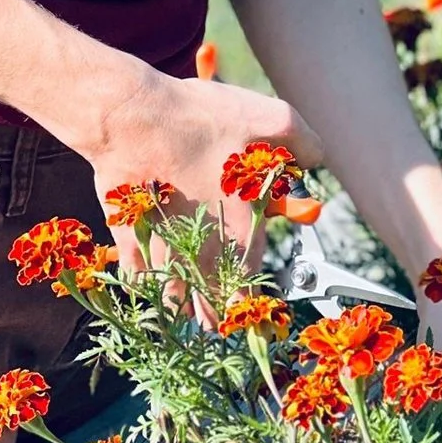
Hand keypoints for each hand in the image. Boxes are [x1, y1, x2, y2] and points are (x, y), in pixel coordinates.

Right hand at [87, 67, 324, 318]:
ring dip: (179, 306)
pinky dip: (143, 284)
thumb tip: (315, 161)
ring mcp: (160, 243)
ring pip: (170, 293)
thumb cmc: (202, 119)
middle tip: (216, 327)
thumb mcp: (273, 118)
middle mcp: (200, 243)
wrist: (132, 115)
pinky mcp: (125, 231)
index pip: (249, 281)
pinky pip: (135, 273)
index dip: (250, 303)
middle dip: (213, 316)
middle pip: (207, 299)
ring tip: (184, 317)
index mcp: (239, 224)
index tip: (250, 312)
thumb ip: (304, 143)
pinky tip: (148, 285)